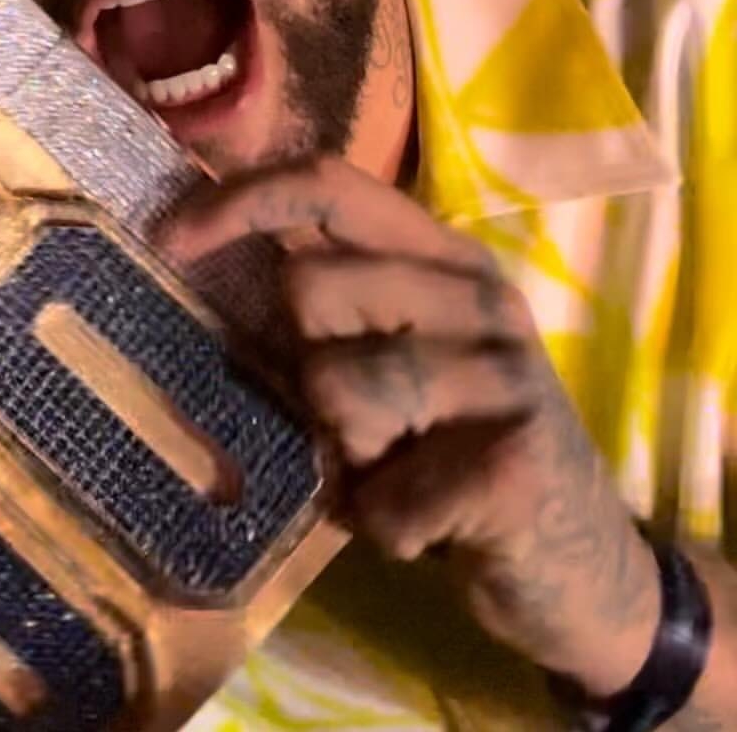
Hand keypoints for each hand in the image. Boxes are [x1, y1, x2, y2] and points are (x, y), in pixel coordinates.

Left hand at [161, 158, 661, 697]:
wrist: (586, 568)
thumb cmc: (456, 448)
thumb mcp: (399, 353)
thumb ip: (328, 304)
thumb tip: (194, 246)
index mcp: (446, 256)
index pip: (330, 184)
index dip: (239, 201)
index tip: (167, 238)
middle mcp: (482, 297)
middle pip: (310, 291)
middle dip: (306, 370)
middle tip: (363, 422)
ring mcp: (506, 378)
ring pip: (337, 391)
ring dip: (347, 455)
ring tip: (399, 468)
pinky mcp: (514, 467)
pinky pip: (379, 497)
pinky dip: (384, 525)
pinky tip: (429, 524)